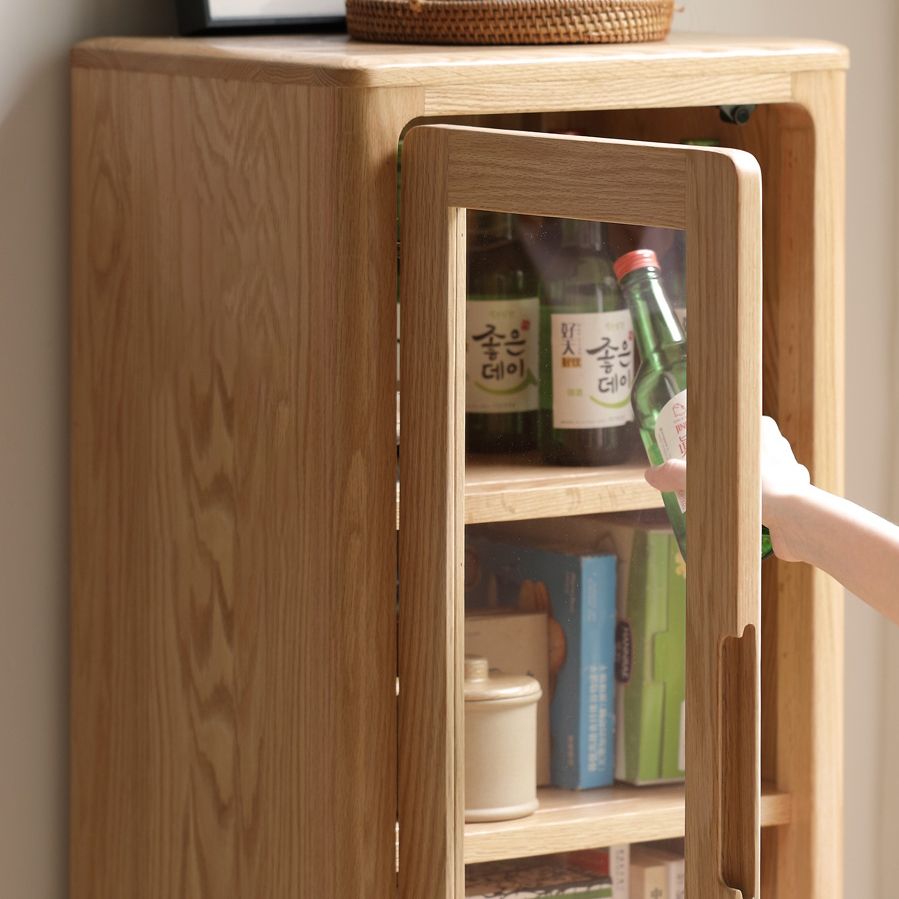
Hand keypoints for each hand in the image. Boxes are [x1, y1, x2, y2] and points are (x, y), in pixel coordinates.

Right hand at [644, 416, 811, 560]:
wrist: (797, 520)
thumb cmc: (757, 488)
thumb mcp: (705, 477)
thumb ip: (675, 474)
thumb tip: (651, 475)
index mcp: (760, 428)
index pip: (732, 425)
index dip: (712, 437)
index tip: (693, 452)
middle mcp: (779, 447)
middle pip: (742, 453)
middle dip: (722, 467)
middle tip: (699, 482)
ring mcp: (790, 472)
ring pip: (757, 476)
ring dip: (740, 488)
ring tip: (718, 502)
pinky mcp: (796, 498)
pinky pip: (770, 500)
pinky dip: (756, 508)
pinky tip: (741, 517)